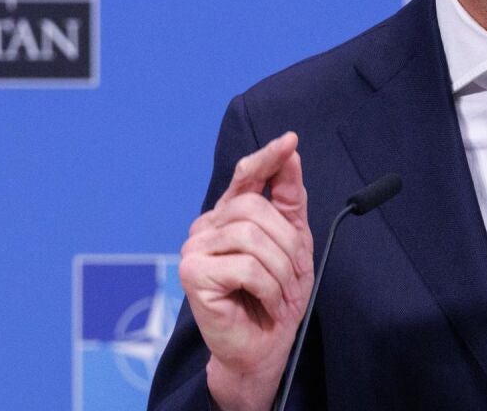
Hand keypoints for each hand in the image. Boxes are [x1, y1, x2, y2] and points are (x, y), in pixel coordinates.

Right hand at [178, 132, 313, 410]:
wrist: (264, 345)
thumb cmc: (276, 294)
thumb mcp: (294, 242)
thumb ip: (289, 199)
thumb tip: (290, 152)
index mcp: (230, 215)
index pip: (246, 175)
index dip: (267, 157)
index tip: (289, 141)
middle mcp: (207, 226)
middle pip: (256, 209)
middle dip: (287, 245)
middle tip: (293, 277)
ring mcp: (195, 248)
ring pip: (252, 238)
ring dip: (280, 271)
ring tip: (280, 294)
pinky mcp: (193, 274)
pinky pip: (245, 267)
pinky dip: (267, 288)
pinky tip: (265, 303)